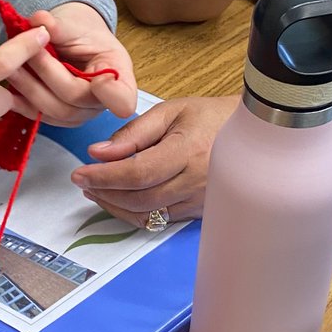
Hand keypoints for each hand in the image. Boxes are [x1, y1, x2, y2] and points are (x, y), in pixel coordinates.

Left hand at [3, 2, 137, 125]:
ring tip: (10, 66)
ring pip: (53, 110)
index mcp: (118, 75)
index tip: (97, 81)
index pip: (120, 97)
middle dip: (47, 73)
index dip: (110, 94)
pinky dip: (21, 103)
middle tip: (27, 52)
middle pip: (73, 98)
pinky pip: (39, 117)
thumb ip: (60, 25)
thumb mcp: (76, 24)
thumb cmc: (82, 33)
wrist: (74, 42)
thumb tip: (40, 20)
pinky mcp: (58, 118)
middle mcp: (101, 102)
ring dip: (29, 87)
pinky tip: (6, 90)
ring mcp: (80, 114)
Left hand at [68, 95, 235, 227]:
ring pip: (148, 216)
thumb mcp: (171, 111)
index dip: (104, 177)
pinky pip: (161, 220)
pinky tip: (120, 198)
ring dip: (116, 206)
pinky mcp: (199, 212)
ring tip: (96, 189)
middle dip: (105, 193)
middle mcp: (196, 182)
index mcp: (188, 152)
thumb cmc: (212, 117)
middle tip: (84, 180)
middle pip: (139, 200)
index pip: (137, 174)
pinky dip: (135, 212)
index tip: (79, 173)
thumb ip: (133, 133)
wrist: (251, 135)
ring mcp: (200, 201)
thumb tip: (99, 153)